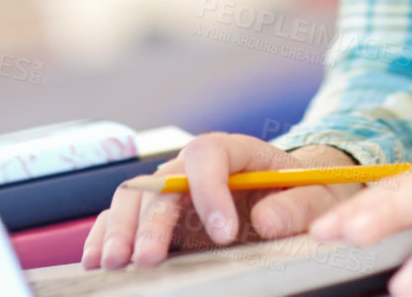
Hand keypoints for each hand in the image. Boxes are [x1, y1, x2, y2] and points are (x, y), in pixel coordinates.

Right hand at [81, 135, 363, 269]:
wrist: (291, 194)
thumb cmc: (302, 192)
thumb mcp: (315, 196)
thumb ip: (295, 206)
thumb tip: (265, 220)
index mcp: (232, 150)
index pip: (207, 154)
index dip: (209, 190)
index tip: (223, 233)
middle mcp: (193, 165)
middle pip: (161, 181)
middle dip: (153, 220)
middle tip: (151, 258)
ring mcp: (170, 189)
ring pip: (132, 197)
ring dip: (121, 228)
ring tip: (117, 262)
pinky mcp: (157, 215)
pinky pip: (120, 216)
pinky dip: (104, 234)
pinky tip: (96, 259)